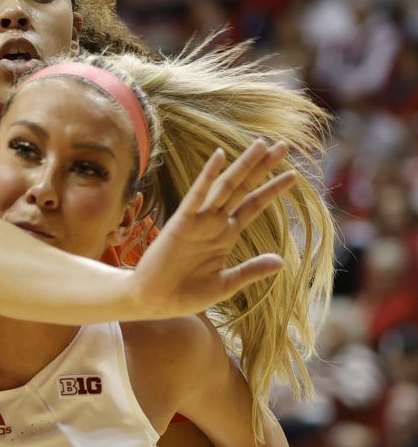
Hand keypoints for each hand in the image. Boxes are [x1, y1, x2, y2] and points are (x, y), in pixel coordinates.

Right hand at [131, 140, 292, 318]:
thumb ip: (250, 271)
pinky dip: (206, 176)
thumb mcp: (225, 284)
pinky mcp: (180, 223)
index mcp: (225, 236)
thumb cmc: (185, 295)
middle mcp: (214, 223)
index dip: (272, 190)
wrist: (153, 302)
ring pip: (225, 187)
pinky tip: (219, 157)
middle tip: (283, 146)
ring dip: (242, 166)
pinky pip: (196, 196)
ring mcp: (198, 221)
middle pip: (243, 189)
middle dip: (262, 168)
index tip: (293, 175)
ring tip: (261, 144)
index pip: (253, 206)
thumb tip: (281, 261)